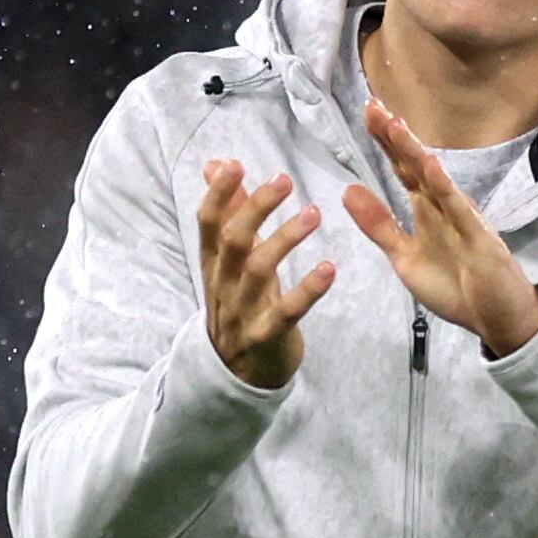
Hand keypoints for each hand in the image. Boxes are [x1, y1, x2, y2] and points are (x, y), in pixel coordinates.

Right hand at [198, 160, 335, 388]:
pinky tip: (329, 268)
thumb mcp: (229, 261)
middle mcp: (224, 284)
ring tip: (314, 213)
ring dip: (285, 239)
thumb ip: (228, 213)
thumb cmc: (239, 303)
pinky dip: (309, 289)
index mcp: (213, 263)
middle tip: (284, 180)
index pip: (208, 224)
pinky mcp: (267, 336)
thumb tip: (215, 165)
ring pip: (258, 271)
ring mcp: (243, 312)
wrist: (237, 373)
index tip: (235, 164)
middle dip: (256, 208)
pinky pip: (287, 311)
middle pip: (233, 241)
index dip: (219, 194)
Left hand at [341, 98, 537, 355]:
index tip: (368, 112)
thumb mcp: (405, 257)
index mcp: (427, 210)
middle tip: (374, 105)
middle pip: (416, 166)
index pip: (403, 169)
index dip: (385, 143)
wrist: (497, 320)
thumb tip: (347, 190)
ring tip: (395, 125)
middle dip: (394, 137)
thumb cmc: (455, 287)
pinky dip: (445, 189)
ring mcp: (463, 220)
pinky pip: (459, 211)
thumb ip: (379, 225)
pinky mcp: (478, 240)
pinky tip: (432, 167)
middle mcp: (444, 207)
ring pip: (435, 180)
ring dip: (415, 153)